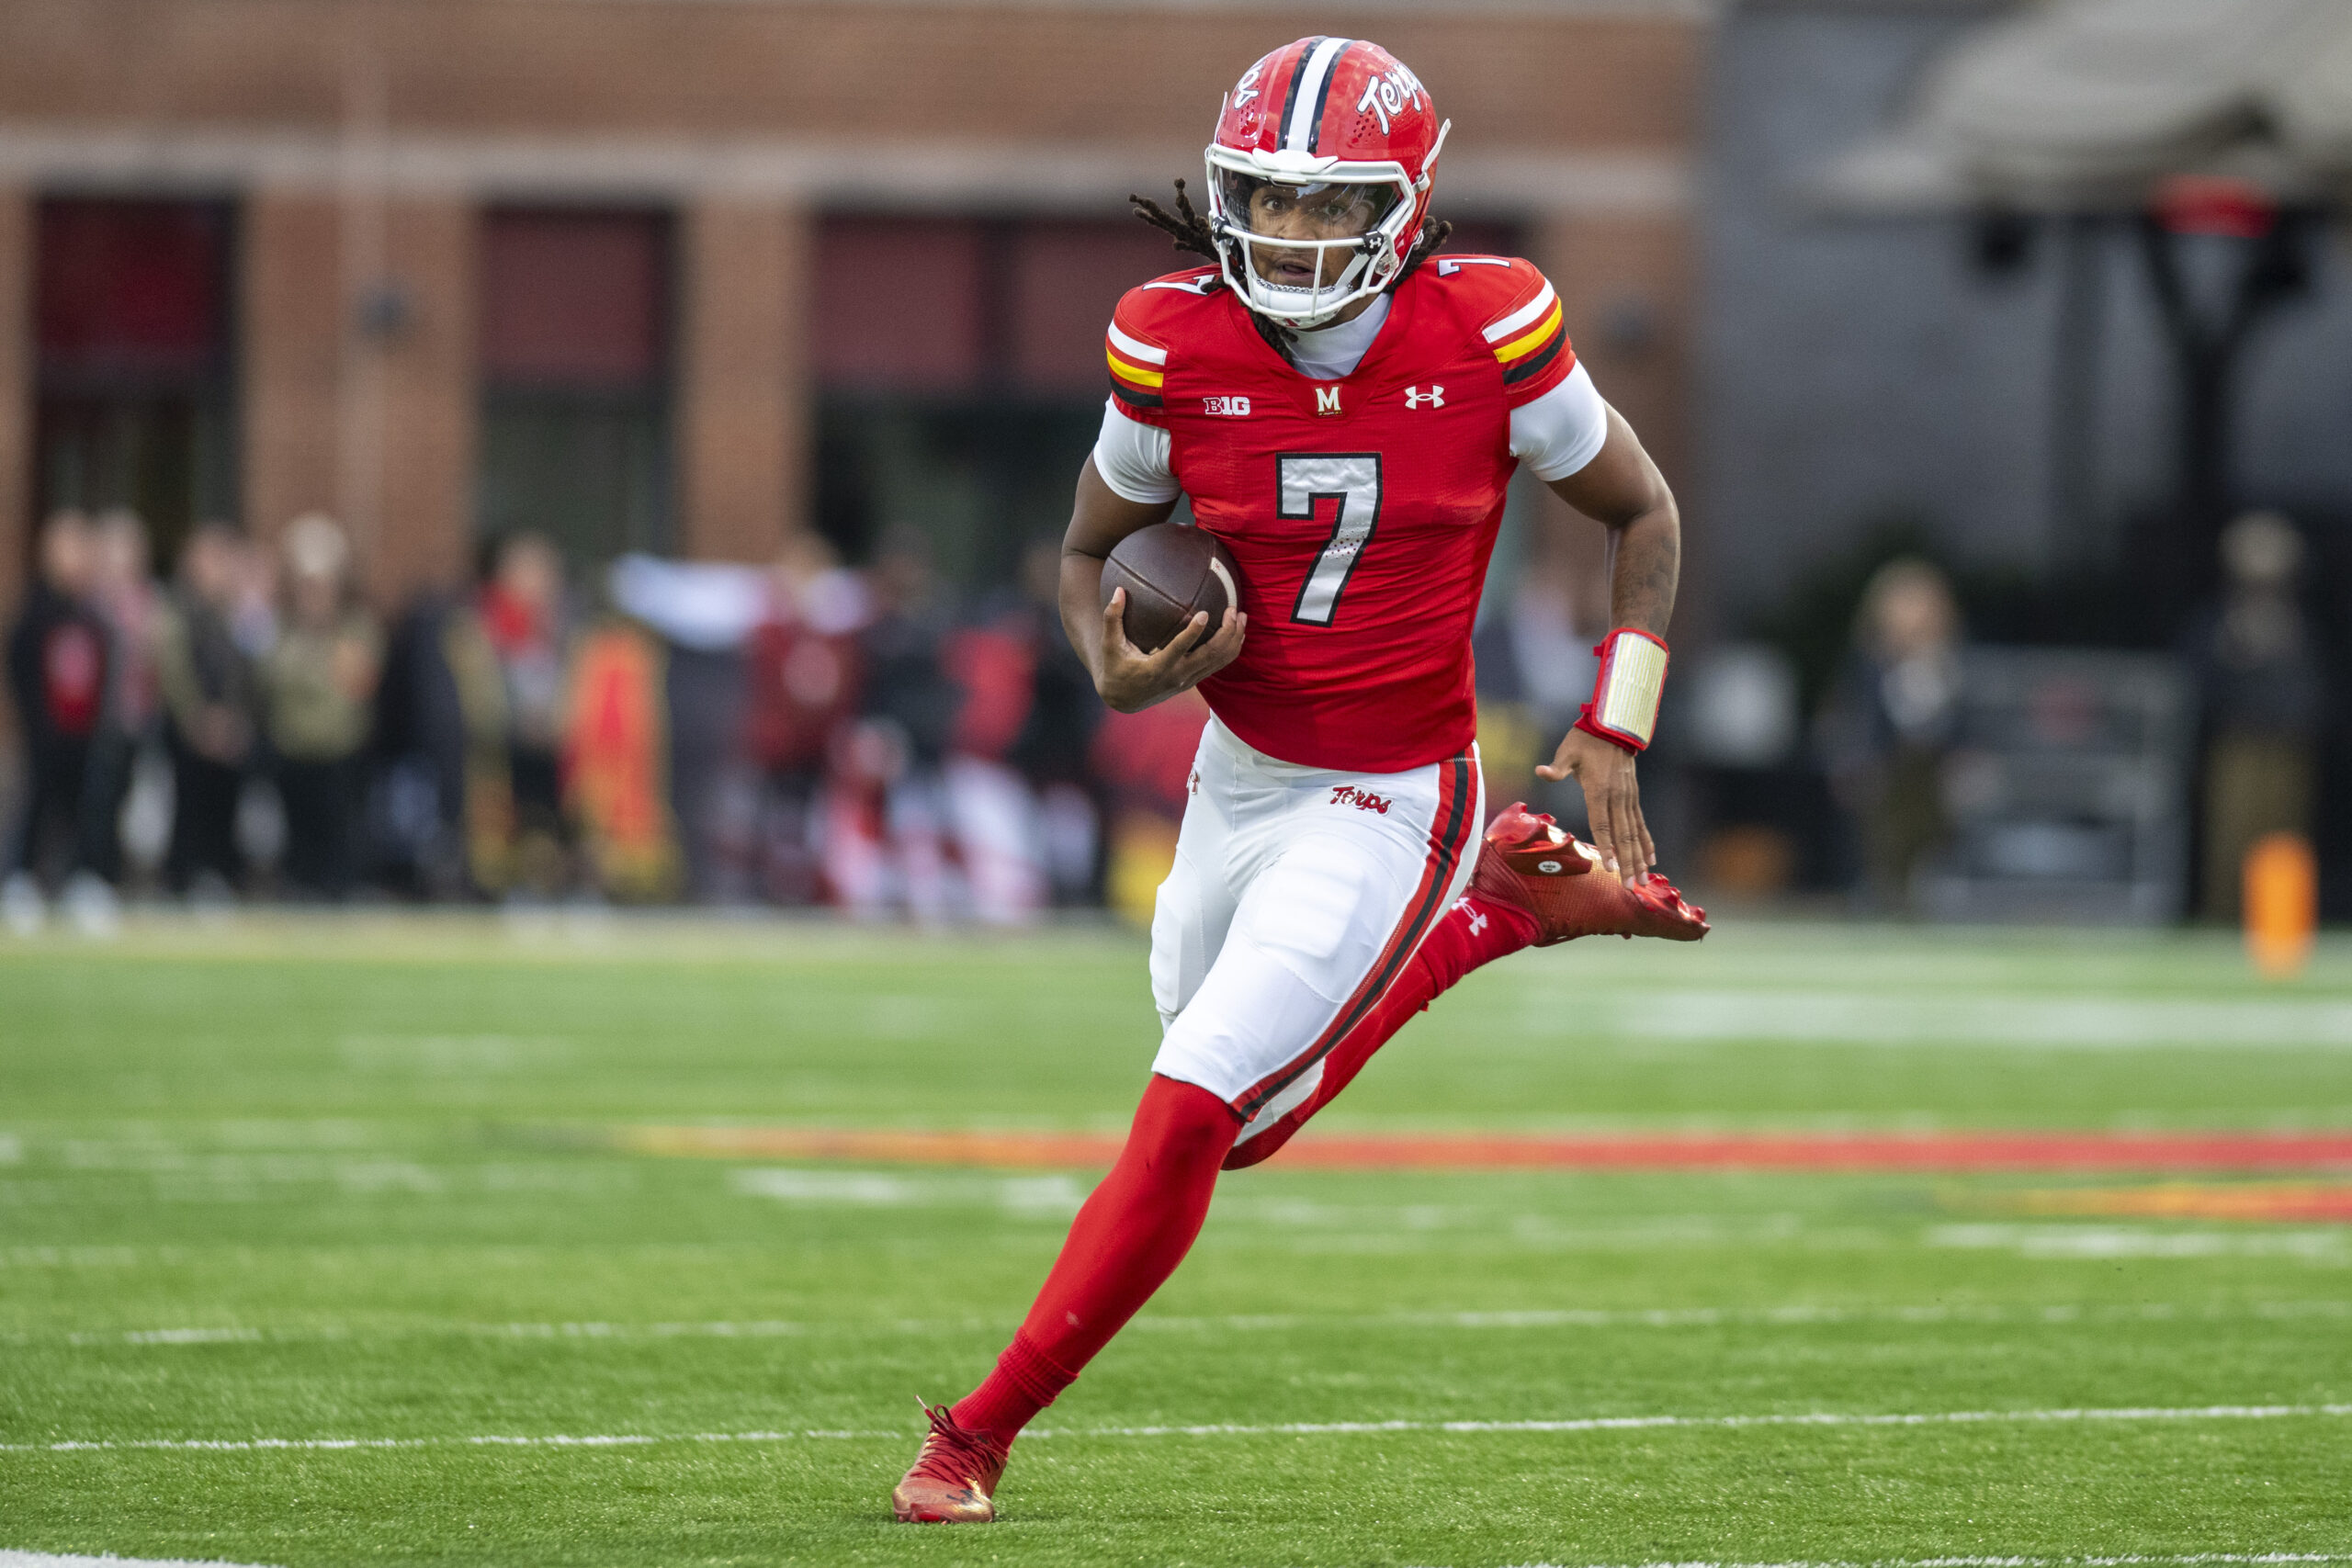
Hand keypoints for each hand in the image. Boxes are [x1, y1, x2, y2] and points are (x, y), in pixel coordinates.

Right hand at [1094, 588, 1246, 712]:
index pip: (1178, 649)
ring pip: (1220, 661)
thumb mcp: (1109, 645)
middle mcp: (1177, 676)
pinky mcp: (1194, 680)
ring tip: (1242, 616)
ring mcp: (1188, 680)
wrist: (1124, 699)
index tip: (1204, 613)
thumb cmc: (1115, 667)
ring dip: (1234, 639)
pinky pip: (1219, 665)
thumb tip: (1119, 590)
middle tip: (1233, 609)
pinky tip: (1238, 631)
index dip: (1193, 633)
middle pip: (1210, 655)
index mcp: (1157, 668)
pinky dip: (1231, 649)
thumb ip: (1112, 618)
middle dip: (1226, 632)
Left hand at [1538, 726, 1654, 883]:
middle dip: (1627, 863)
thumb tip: (1541, 771)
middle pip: (1622, 836)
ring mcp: (1628, 799)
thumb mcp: (1567, 751)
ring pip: (1635, 834)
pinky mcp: (1633, 798)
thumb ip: (1557, 767)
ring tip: (1643, 880)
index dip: (1606, 847)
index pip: (1602, 824)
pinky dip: (1646, 843)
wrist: (1614, 726)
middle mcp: (1617, 798)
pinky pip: (1641, 824)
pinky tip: (1651, 860)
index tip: (1611, 867)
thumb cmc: (1586, 740)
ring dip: (1639, 858)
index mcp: (1599, 790)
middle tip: (1632, 886)